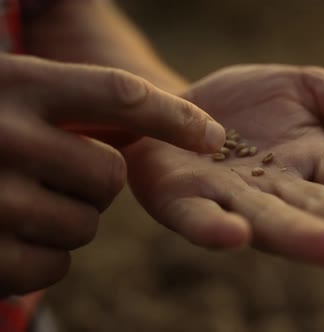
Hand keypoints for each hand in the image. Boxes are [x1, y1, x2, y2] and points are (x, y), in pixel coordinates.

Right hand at [0, 54, 224, 295]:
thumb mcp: (9, 92)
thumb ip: (72, 101)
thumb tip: (180, 124)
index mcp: (11, 84)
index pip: (116, 94)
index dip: (173, 116)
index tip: (213, 135)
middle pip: (108, 176)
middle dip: (93, 181)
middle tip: (53, 171)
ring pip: (83, 226)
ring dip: (66, 219)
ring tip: (16, 199)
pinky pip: (51, 269)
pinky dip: (40, 257)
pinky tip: (3, 234)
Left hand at [124, 65, 323, 264]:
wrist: (179, 105)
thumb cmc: (249, 104)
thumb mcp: (304, 88)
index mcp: (311, 162)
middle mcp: (275, 189)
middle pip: (313, 206)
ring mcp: (228, 197)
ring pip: (264, 218)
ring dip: (295, 233)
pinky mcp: (180, 197)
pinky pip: (197, 216)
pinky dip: (214, 228)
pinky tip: (235, 235)